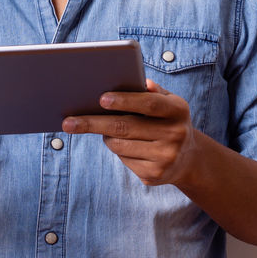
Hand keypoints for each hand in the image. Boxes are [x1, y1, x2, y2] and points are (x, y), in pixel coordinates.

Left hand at [61, 80, 198, 186]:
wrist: (187, 159)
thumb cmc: (168, 122)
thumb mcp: (168, 103)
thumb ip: (152, 92)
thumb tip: (139, 82)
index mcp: (179, 110)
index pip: (150, 104)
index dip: (125, 101)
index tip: (101, 99)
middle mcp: (175, 134)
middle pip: (126, 127)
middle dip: (94, 123)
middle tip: (69, 122)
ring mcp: (165, 157)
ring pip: (119, 145)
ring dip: (106, 136)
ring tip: (106, 130)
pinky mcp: (154, 175)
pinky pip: (123, 160)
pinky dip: (117, 150)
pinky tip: (124, 145)